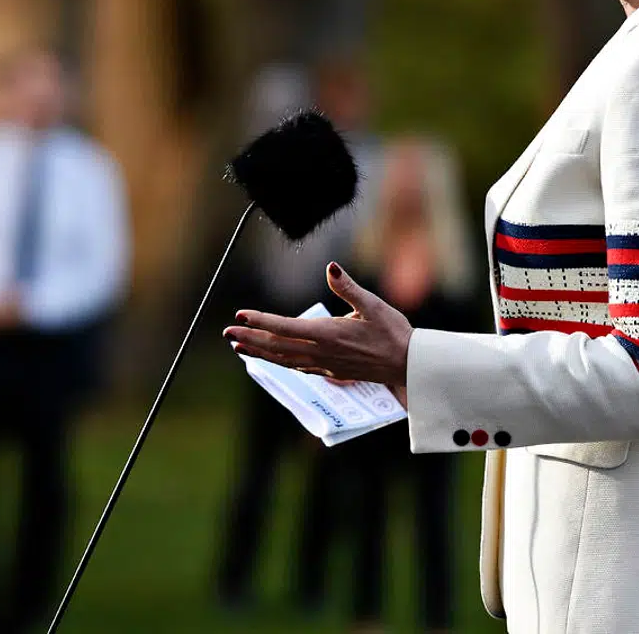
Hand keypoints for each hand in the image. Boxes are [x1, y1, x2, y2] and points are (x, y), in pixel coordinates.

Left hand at [222, 262, 412, 403]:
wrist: (410, 366)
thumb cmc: (394, 333)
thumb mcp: (373, 305)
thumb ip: (348, 287)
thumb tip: (331, 267)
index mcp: (329, 334)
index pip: (286, 327)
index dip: (260, 321)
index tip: (241, 315)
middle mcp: (322, 352)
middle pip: (277, 347)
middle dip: (250, 339)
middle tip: (227, 333)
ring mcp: (324, 364)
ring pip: (284, 360)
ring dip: (259, 353)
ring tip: (239, 346)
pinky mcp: (330, 371)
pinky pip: (297, 367)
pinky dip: (278, 362)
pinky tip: (270, 358)